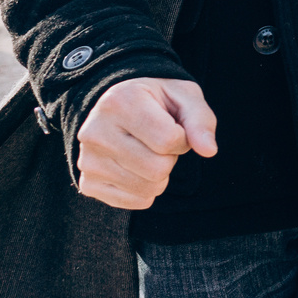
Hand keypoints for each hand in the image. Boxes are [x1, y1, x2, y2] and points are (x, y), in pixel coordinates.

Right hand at [75, 77, 215, 209]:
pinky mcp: (88, 183)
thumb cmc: (156, 101)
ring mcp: (88, 160)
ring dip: (159, 174)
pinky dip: (146, 189)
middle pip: (158, 169)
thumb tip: (209, 151)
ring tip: (147, 151)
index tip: (173, 126)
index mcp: (121, 102)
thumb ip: (201, 121)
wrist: (118, 105)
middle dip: (170, 157)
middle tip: (159, 141)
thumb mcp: (184, 96)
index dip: (182, 138)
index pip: (169, 140)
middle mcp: (95, 132)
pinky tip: (136, 167)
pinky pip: (135, 202)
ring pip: (147, 188)